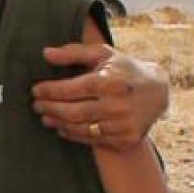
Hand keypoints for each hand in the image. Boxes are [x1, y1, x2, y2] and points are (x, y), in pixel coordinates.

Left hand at [32, 43, 169, 149]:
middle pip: (72, 112)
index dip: (49, 91)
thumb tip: (45, 53)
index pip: (71, 89)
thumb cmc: (124, 69)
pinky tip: (62, 128)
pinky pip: (92, 140)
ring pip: (80, 129)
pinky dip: (74, 135)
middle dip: (50, 109)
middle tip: (36, 105)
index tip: (35, 90)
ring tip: (45, 117)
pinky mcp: (126, 139)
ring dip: (58, 123)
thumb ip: (73, 53)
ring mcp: (123, 125)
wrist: (158, 90)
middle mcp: (117, 106)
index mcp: (110, 82)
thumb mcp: (102, 54)